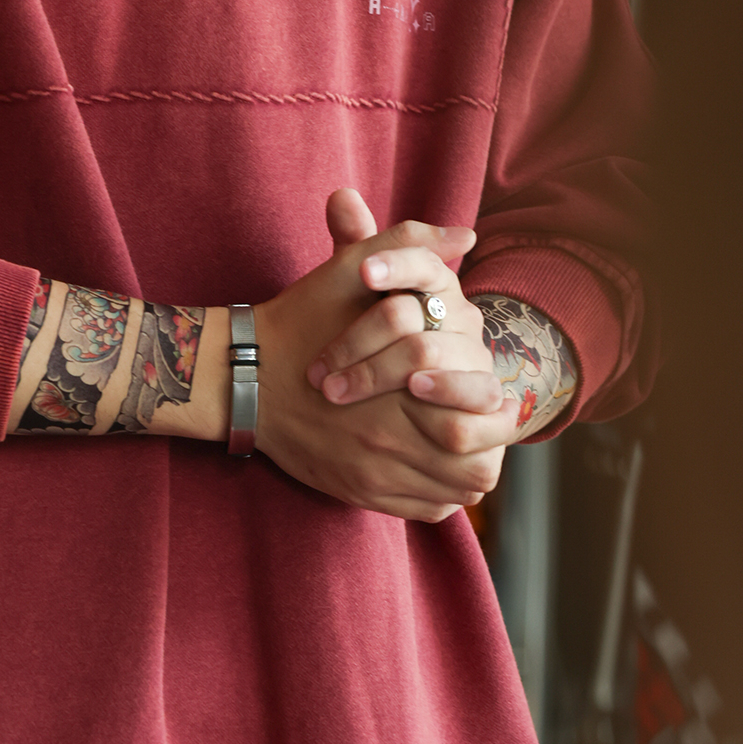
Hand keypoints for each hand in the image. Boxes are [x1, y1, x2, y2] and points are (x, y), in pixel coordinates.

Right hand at [252, 192, 516, 520]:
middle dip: (490, 446)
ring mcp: (374, 473)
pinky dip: (440, 495)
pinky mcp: (359, 493)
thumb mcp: (353, 269)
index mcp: (404, 383)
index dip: (497, 408)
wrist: (245, 375)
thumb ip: (411, 244)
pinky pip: (425, 509)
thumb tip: (467, 234)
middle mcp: (392, 438)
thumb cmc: (303, 318)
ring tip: (466, 448)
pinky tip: (434, 468)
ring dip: (468, 472)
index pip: (483, 413)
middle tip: (486, 425)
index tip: (493, 396)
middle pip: (476, 463)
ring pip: (455, 491)